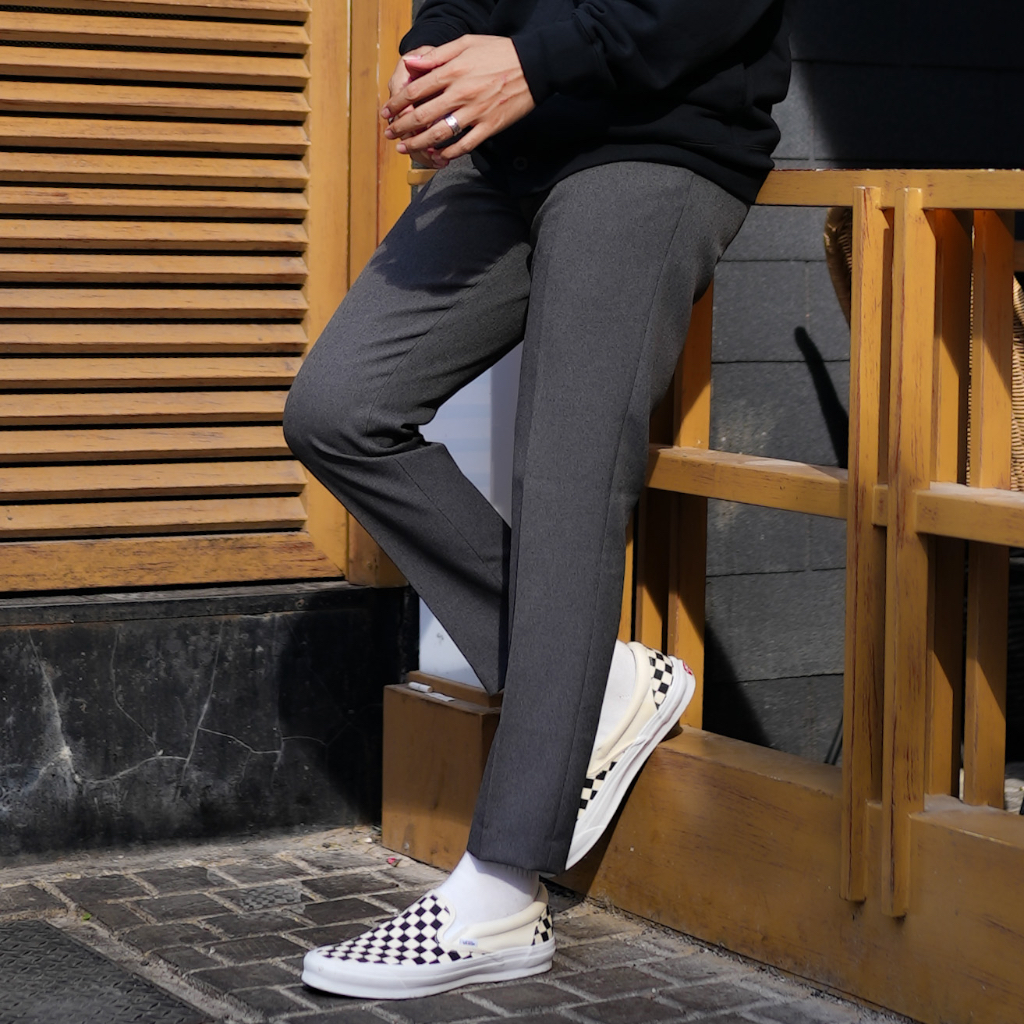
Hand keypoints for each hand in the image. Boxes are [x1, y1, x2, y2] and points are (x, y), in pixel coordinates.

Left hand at [381, 36, 535, 167]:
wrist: (533, 66)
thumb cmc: (498, 52)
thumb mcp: (465, 44)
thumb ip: (436, 56)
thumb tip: (411, 64)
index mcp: (453, 71)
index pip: (416, 91)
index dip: (397, 103)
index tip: (387, 112)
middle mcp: (461, 93)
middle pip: (423, 115)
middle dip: (402, 127)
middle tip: (390, 135)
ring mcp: (476, 112)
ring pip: (440, 133)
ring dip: (420, 143)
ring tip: (406, 149)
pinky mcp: (490, 126)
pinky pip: (465, 145)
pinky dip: (449, 153)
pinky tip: (438, 156)